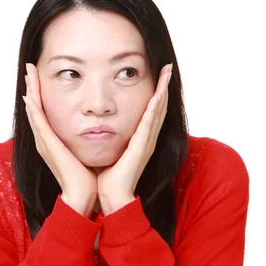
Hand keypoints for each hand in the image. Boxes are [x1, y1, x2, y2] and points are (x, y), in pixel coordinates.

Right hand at [23, 63, 97, 207]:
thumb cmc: (85, 176)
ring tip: (28, 74)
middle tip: (29, 68)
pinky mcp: (48, 146)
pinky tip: (30, 96)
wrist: (82, 194)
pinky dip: (33, 109)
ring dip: (30, 91)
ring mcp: (44, 142)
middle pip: (34, 108)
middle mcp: (44, 140)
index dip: (40, 93)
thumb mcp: (82, 150)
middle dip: (32, 87)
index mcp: (52, 140)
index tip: (39, 76)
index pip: (43, 111)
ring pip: (34, 111)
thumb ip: (82, 138)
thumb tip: (92, 126)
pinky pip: (39, 124)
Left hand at [97, 63, 172, 207]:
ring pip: (158, 111)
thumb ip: (107, 138)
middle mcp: (146, 139)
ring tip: (166, 73)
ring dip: (163, 91)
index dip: (155, 93)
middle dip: (163, 87)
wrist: (111, 197)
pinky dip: (155, 108)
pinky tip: (158, 94)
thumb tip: (97, 126)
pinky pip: (150, 124)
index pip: (150, 111)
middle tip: (167, 67)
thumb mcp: (109, 151)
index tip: (157, 75)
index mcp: (139, 139)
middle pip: (159, 107)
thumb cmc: (107, 178)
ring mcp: (146, 143)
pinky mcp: (142, 148)